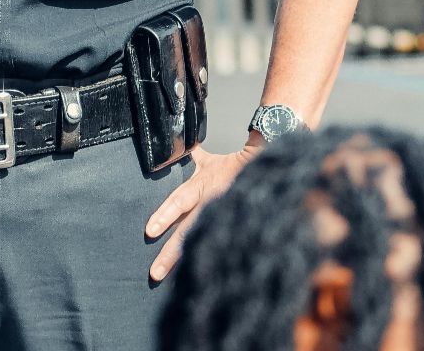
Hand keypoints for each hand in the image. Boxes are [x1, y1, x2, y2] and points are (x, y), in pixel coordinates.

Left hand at [146, 141, 259, 281]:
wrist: (275, 170)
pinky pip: (216, 246)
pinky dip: (203, 259)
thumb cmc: (241, 165)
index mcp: (206, 185)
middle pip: (188, 231)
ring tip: (163, 278)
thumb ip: (195, 157)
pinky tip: (194, 277)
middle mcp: (213, 205)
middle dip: (170, 253)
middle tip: (154, 273)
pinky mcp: (234, 229)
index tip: (149, 231)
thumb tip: (178, 145)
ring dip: (182, 261)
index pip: (181, 200)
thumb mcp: (214, 160)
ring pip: (199, 242)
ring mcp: (223, 218)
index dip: (166, 215)